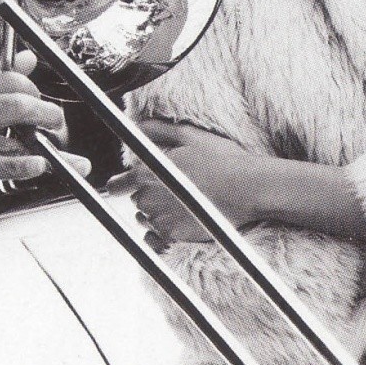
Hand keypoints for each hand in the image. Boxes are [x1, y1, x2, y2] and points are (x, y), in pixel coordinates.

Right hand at [0, 53, 67, 190]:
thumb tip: (25, 61)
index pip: (8, 79)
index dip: (32, 89)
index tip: (36, 98)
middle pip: (17, 104)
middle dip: (46, 113)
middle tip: (56, 121)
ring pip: (10, 137)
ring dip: (41, 142)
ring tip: (56, 147)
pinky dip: (22, 166)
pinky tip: (38, 165)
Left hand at [107, 121, 259, 243]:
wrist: (248, 189)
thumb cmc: (222, 159)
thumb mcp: (189, 136)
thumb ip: (157, 130)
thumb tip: (136, 126)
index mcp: (147, 173)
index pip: (116, 186)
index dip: (121, 184)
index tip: (127, 184)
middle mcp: (148, 199)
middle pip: (136, 201)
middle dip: (149, 194)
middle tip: (174, 186)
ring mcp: (160, 221)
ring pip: (147, 220)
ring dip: (158, 212)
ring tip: (183, 202)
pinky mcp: (174, 238)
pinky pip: (157, 238)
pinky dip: (165, 230)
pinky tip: (183, 218)